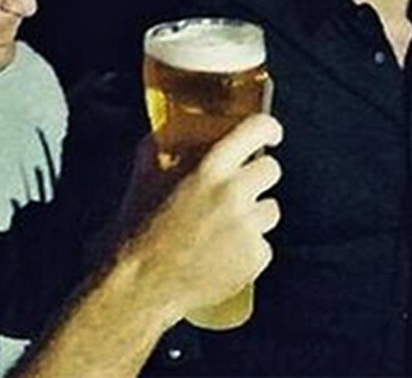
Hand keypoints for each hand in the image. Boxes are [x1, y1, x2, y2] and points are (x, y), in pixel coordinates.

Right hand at [118, 114, 282, 323]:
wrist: (141, 282)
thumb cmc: (139, 227)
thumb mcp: (145, 176)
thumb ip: (161, 146)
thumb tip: (171, 128)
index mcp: (208, 167)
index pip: (256, 129)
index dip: (269, 128)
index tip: (271, 134)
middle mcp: (233, 193)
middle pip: (272, 170)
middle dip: (256, 177)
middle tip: (236, 190)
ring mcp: (246, 227)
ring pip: (271, 209)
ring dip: (253, 215)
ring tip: (220, 229)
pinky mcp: (254, 258)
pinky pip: (264, 244)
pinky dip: (247, 249)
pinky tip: (221, 254)